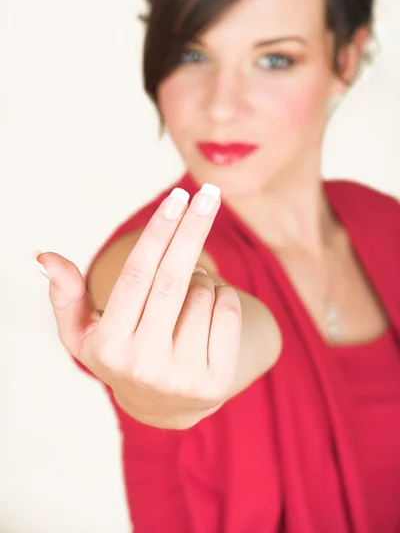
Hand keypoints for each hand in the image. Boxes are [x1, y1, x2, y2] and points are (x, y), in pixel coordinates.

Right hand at [37, 185, 241, 428]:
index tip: (176, 198)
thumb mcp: (85, 333)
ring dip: (204, 276)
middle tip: (208, 194)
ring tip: (188, 290)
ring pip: (205, 293)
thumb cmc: (123, 354)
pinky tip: (208, 309)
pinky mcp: (215, 382)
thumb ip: (66, 296)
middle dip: (193, 228)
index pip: (137, 276)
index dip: (158, 233)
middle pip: (174, 278)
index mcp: (109, 345)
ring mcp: (182, 376)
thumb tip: (45, 257)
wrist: (164, 406)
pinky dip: (223, 295)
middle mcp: (144, 364)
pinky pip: (229, 312)